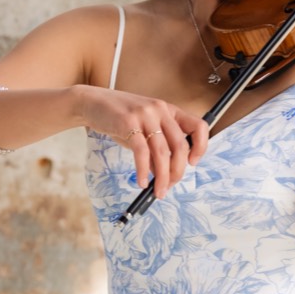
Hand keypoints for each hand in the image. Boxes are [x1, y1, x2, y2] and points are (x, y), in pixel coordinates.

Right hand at [76, 87, 209, 198]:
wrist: (93, 102)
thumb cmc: (120, 118)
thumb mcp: (144, 129)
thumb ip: (156, 148)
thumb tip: (164, 175)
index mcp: (169, 110)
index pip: (198, 126)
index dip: (201, 146)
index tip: (192, 163)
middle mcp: (161, 110)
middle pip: (180, 146)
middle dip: (177, 171)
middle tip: (169, 186)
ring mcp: (145, 115)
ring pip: (162, 152)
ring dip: (162, 177)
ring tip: (158, 191)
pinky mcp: (128, 122)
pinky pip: (141, 152)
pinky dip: (143, 171)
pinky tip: (142, 181)